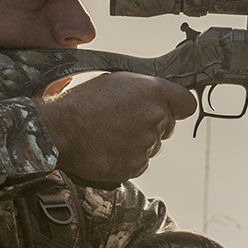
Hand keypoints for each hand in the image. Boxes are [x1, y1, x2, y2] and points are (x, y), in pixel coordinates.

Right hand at [35, 73, 196, 184]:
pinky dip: (127, 159)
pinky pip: (140, 162)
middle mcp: (156, 117)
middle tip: (125, 122)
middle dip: (152, 125)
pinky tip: (108, 149)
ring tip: (110, 135)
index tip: (168, 109)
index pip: (187, 104)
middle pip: (168, 126)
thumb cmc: (83, 101)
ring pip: (153, 146)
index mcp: (154, 92)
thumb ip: (145, 90)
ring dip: (138, 143)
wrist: (59, 130)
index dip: (177, 107)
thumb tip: (158, 97)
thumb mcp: (117, 81)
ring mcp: (148, 143)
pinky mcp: (136, 165)